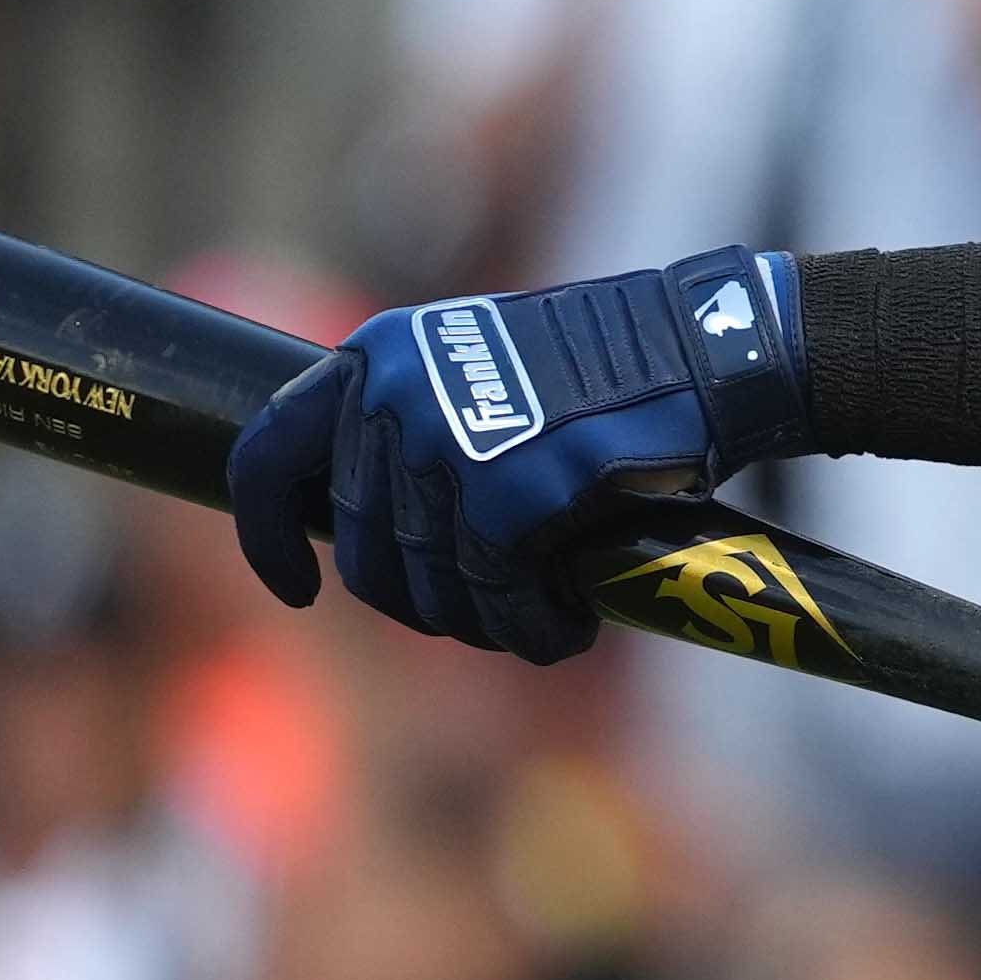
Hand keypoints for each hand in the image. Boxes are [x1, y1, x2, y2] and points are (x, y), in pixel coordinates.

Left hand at [231, 252, 810, 660]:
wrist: (713, 349)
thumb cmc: (620, 363)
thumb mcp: (486, 362)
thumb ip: (421, 420)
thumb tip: (382, 526)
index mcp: (376, 354)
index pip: (268, 457)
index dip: (267, 537)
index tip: (296, 590)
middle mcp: (394, 396)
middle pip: (362, 546)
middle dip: (418, 600)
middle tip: (477, 614)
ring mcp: (448, 444)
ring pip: (430, 583)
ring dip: (481, 622)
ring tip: (534, 623)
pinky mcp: (511, 495)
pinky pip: (499, 596)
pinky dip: (532, 630)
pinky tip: (567, 630)